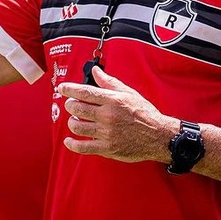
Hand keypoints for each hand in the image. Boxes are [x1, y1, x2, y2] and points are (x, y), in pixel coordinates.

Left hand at [58, 66, 176, 162]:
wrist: (158, 136)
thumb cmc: (144, 113)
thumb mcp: (129, 93)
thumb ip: (109, 82)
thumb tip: (95, 71)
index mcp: (113, 100)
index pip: (84, 92)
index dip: (69, 89)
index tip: (62, 88)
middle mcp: (108, 116)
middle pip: (77, 108)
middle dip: (70, 105)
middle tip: (72, 105)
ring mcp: (106, 133)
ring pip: (77, 127)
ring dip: (72, 122)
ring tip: (75, 120)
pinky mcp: (107, 148)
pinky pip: (83, 147)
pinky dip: (72, 144)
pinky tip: (69, 141)